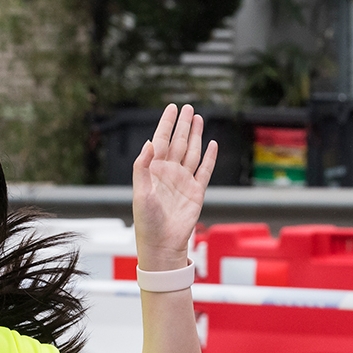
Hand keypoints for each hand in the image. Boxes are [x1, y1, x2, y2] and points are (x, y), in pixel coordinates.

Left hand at [132, 104, 216, 271]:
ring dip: (196, 136)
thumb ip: (142, 167)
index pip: (160, 140)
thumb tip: (149, 142)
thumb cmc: (147, 222)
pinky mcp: (196, 192)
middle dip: (183, 125)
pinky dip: (209, 157)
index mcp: (154, 171)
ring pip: (192, 152)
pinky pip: (205, 170)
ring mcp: (183, 181)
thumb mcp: (140, 193)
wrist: (162, 244)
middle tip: (188, 107)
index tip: (172, 107)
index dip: (166, 124)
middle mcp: (169, 173)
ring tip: (199, 118)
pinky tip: (212, 144)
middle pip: (178, 142)